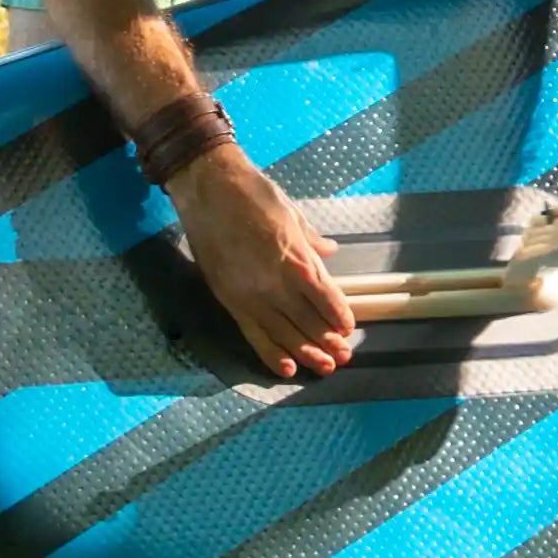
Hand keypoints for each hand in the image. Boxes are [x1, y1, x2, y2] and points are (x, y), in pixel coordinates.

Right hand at [167, 151, 357, 377]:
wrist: (209, 189)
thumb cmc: (255, 195)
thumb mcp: (292, 213)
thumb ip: (310, 239)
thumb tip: (329, 251)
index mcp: (296, 259)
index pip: (325, 296)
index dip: (338, 315)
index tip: (348, 329)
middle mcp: (275, 283)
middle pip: (307, 320)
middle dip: (328, 341)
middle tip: (343, 358)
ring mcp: (250, 295)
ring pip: (283, 333)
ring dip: (306, 352)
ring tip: (324, 367)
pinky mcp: (228, 300)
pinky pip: (253, 334)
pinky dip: (270, 353)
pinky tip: (286, 368)